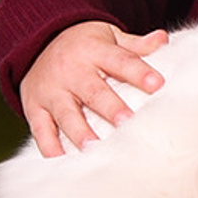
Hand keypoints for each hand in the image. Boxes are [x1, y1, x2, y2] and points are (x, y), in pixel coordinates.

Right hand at [20, 21, 169, 157]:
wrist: (37, 41)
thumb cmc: (83, 44)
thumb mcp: (108, 36)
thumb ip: (135, 45)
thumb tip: (163, 39)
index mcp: (94, 51)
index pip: (120, 61)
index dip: (139, 72)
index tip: (157, 84)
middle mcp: (71, 71)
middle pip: (93, 91)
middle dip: (110, 107)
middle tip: (127, 122)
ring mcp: (51, 90)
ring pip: (66, 113)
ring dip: (79, 131)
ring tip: (93, 147)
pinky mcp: (34, 107)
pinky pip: (40, 129)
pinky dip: (49, 146)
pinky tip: (61, 161)